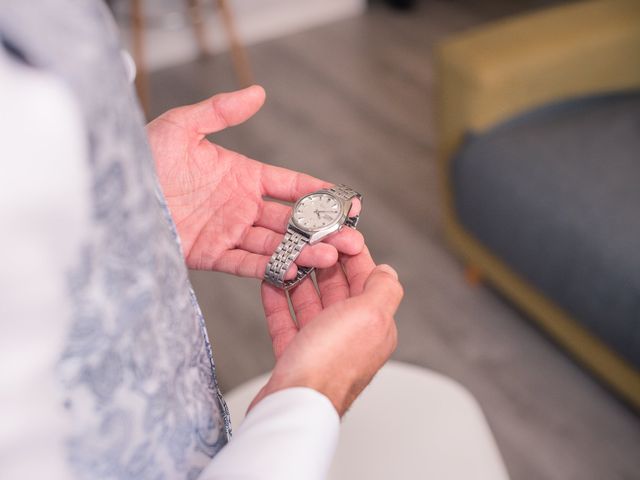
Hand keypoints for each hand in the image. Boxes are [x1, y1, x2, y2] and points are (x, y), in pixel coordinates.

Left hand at [146, 86, 362, 278]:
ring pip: (275, 244)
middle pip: (290, 219)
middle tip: (352, 236)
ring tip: (332, 255)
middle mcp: (240, 206)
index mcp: (241, 175)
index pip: (289, 184)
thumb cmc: (145, 157)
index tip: (347, 198)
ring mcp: (228, 231)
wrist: (114, 196)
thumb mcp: (182, 126)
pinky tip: (296, 270)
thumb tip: (258, 92)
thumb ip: (221, 112)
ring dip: (304, 251)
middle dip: (322, 229)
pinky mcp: (211, 254)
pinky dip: (271, 268)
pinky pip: (246, 263)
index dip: (318, 191)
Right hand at [250, 248, 402, 415]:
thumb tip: (387, 270)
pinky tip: (271, 282)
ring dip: (298, 278)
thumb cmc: (331, 363)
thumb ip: (383, 289)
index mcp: (373, 324)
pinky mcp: (294, 355)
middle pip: (337, 288)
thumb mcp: (370, 315)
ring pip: (310, 302)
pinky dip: (278, 301)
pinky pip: (286, 321)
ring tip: (287, 256)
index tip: (338, 232)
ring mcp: (321, 344)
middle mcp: (349, 334)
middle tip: (307, 239)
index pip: (366, 279)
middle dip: (323, 261)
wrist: (295, 405)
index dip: (352, 253)